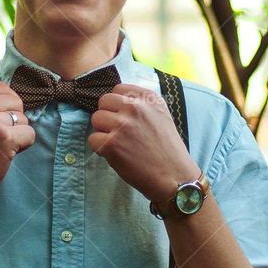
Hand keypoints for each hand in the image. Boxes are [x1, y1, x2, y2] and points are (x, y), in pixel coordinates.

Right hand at [0, 81, 35, 206]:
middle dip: (14, 119)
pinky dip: (24, 145)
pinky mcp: (4, 138)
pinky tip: (6, 154)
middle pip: (16, 100)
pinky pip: (30, 134)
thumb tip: (17, 95)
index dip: (6, 106)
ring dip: (17, 134)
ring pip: (24, 118)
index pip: (2, 88)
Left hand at [87, 84, 199, 203]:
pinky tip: (115, 155)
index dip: (117, 104)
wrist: (175, 178)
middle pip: (104, 101)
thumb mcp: (162, 117)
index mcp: (148, 98)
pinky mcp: (111, 144)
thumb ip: (142, 106)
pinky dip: (100, 148)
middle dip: (108, 116)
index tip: (124, 117)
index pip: (118, 89)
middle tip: (119, 132)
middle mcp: (135, 108)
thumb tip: (118, 103)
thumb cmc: (168, 151)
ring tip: (118, 144)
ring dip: (103, 131)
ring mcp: (122, 125)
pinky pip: (93, 139)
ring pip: (96, 119)